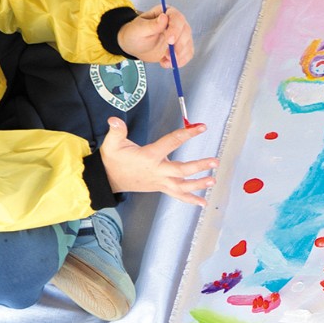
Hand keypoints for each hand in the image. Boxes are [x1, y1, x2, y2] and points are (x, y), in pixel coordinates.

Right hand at [100, 118, 215, 204]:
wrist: (108, 179)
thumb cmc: (113, 159)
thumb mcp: (112, 143)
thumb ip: (116, 131)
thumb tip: (114, 119)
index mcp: (149, 156)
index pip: (171, 143)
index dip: (186, 134)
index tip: (201, 128)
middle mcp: (157, 171)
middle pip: (181, 170)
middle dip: (199, 166)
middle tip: (214, 162)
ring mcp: (160, 182)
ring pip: (182, 185)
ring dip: (199, 185)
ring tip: (213, 181)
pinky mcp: (161, 188)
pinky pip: (177, 195)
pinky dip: (190, 200)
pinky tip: (203, 203)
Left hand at [116, 6, 194, 65]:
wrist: (135, 46)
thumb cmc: (135, 34)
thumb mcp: (139, 29)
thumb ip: (152, 24)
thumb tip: (164, 17)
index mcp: (166, 13)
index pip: (177, 18)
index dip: (176, 29)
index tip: (170, 40)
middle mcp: (176, 22)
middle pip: (186, 32)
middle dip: (179, 45)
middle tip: (168, 55)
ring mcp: (181, 35)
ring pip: (188, 44)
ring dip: (179, 55)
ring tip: (165, 61)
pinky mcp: (182, 46)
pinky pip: (188, 54)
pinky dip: (180, 61)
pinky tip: (168, 63)